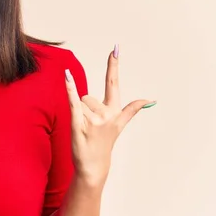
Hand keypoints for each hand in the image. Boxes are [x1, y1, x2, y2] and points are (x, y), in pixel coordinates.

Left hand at [65, 45, 156, 186]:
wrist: (93, 165)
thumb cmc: (104, 143)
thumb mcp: (119, 126)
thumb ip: (131, 110)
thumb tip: (149, 100)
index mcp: (115, 112)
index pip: (113, 83)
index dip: (113, 66)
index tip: (115, 49)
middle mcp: (106, 114)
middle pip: (89, 97)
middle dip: (86, 108)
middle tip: (90, 127)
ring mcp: (93, 119)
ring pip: (80, 103)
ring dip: (79, 114)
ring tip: (84, 129)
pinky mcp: (78, 123)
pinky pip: (73, 101)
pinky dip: (70, 88)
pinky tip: (67, 75)